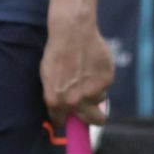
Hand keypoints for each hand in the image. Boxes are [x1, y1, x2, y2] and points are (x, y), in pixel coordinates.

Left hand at [41, 10, 112, 125]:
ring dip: (96, 92)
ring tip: (88, 73)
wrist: (72, 32)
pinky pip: (106, 85)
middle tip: (95, 112)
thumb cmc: (56, 52)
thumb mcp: (47, 77)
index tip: (71, 116)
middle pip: (94, 121)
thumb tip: (62, 110)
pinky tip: (94, 64)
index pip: (62, 122)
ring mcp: (92, 91)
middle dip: (95, 119)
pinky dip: (102, 78)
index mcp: (56, 101)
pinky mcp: (106, 80)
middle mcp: (76, 101)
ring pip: (100, 100)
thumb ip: (55, 96)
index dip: (66, 119)